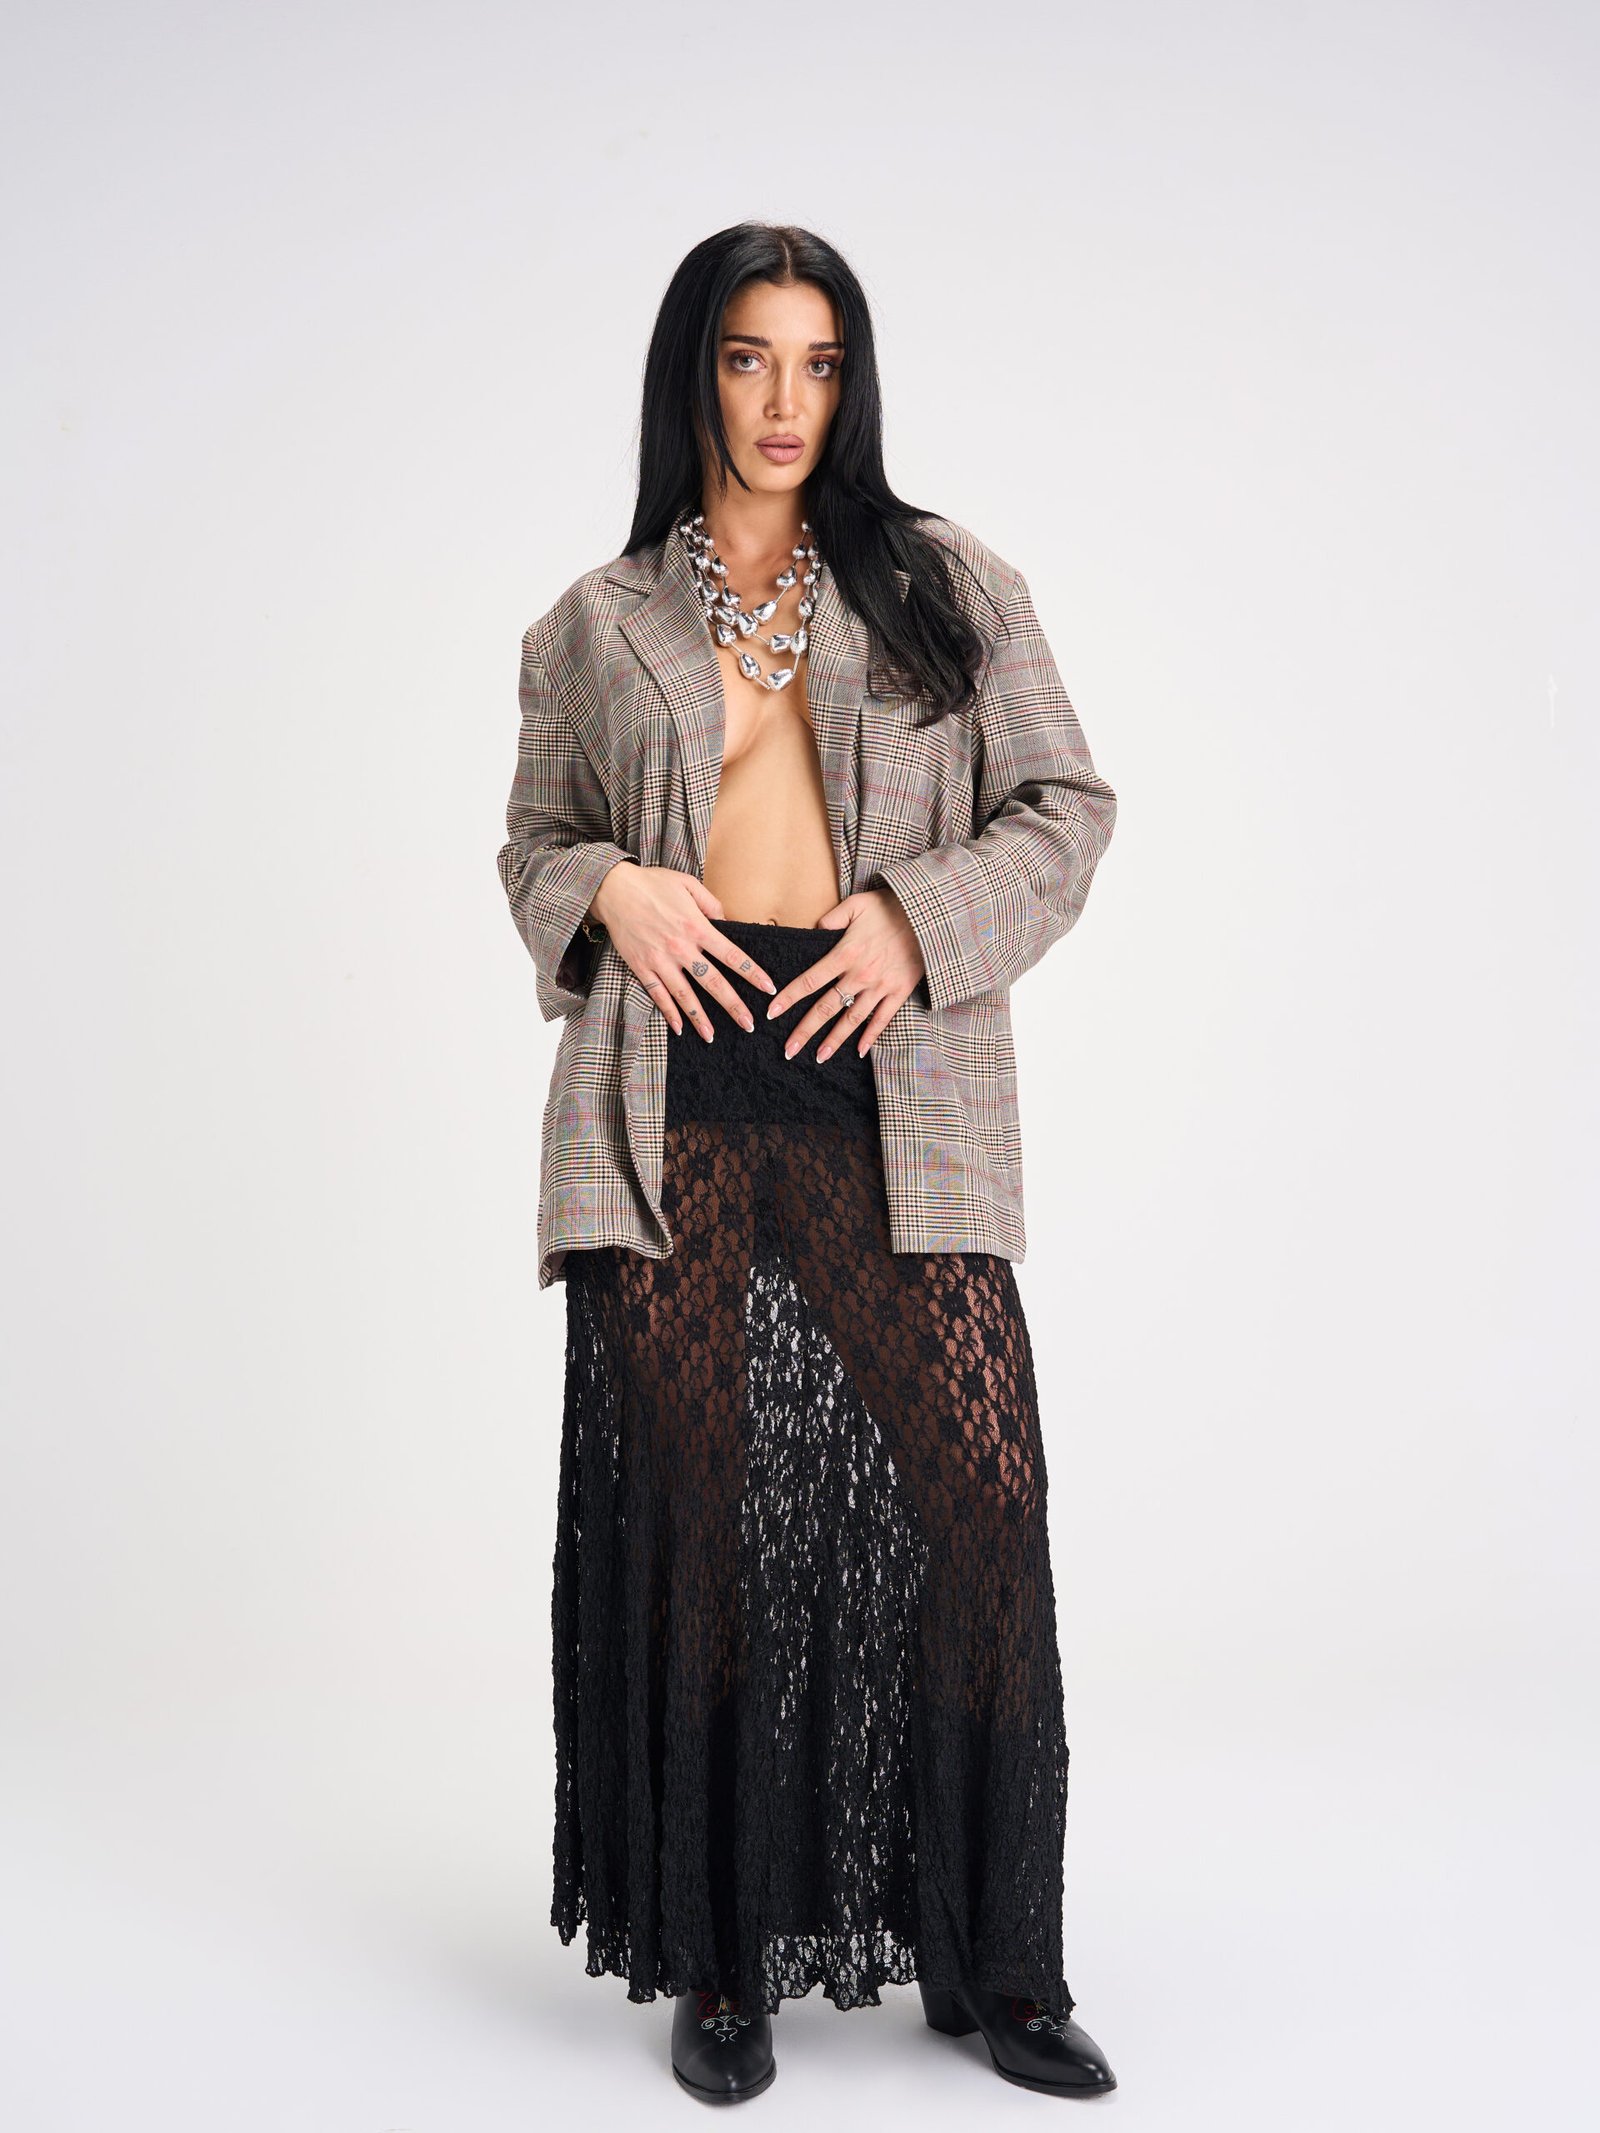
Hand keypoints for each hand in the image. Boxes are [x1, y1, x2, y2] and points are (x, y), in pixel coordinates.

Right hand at [589, 862, 777, 1039]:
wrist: (613, 889)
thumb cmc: (653, 883)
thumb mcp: (688, 884)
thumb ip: (711, 904)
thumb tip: (726, 922)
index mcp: (697, 927)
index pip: (732, 955)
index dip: (752, 973)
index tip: (768, 988)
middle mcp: (681, 947)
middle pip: (713, 982)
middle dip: (733, 1006)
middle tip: (749, 1024)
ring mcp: (660, 960)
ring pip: (685, 995)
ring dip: (700, 1018)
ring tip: (712, 1037)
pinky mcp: (642, 967)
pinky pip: (658, 994)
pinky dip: (668, 1012)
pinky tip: (679, 1028)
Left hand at [764, 887, 925, 1059]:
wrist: (928, 916)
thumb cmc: (890, 907)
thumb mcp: (856, 904)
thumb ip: (831, 918)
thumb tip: (814, 930)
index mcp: (845, 954)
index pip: (810, 980)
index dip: (789, 997)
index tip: (772, 1013)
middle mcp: (860, 975)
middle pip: (826, 1008)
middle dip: (805, 1031)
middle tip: (788, 1050)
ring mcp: (880, 987)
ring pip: (852, 1019)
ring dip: (834, 1040)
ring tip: (818, 1057)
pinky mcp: (899, 992)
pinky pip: (883, 1019)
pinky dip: (870, 1036)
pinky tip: (858, 1051)